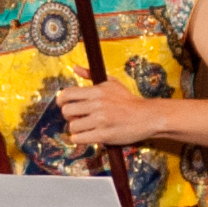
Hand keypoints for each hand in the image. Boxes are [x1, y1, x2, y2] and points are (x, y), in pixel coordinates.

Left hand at [51, 79, 170, 150]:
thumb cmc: (128, 100)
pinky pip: (80, 138)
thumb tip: (75, 67)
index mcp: (97, 91)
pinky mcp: (104, 135)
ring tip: (84, 127)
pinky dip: (79, 139)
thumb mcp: (112, 83)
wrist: (147, 116)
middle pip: (66, 110)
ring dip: (76, 128)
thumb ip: (91, 75)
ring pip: (72, 126)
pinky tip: (86, 136)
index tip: (63, 105)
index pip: (67, 94)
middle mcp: (97, 104)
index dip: (61, 101)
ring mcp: (100, 120)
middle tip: (76, 117)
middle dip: (68, 115)